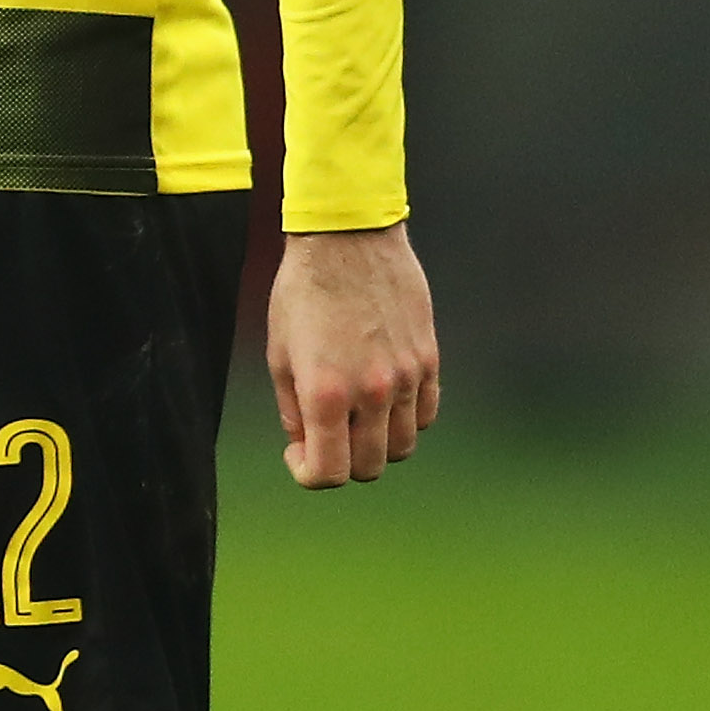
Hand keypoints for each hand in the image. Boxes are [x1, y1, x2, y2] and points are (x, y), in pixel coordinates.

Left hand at [264, 225, 438, 487]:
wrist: (348, 237)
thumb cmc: (303, 289)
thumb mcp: (280, 352)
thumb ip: (293, 407)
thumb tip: (305, 442)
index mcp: (326, 392)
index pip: (328, 472)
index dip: (308, 473)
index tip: (298, 454)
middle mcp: (372, 391)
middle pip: (368, 467)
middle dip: (342, 462)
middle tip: (323, 437)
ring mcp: (406, 376)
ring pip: (401, 446)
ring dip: (375, 444)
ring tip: (353, 416)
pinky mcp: (429, 358)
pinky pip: (426, 414)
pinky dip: (405, 419)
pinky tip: (381, 399)